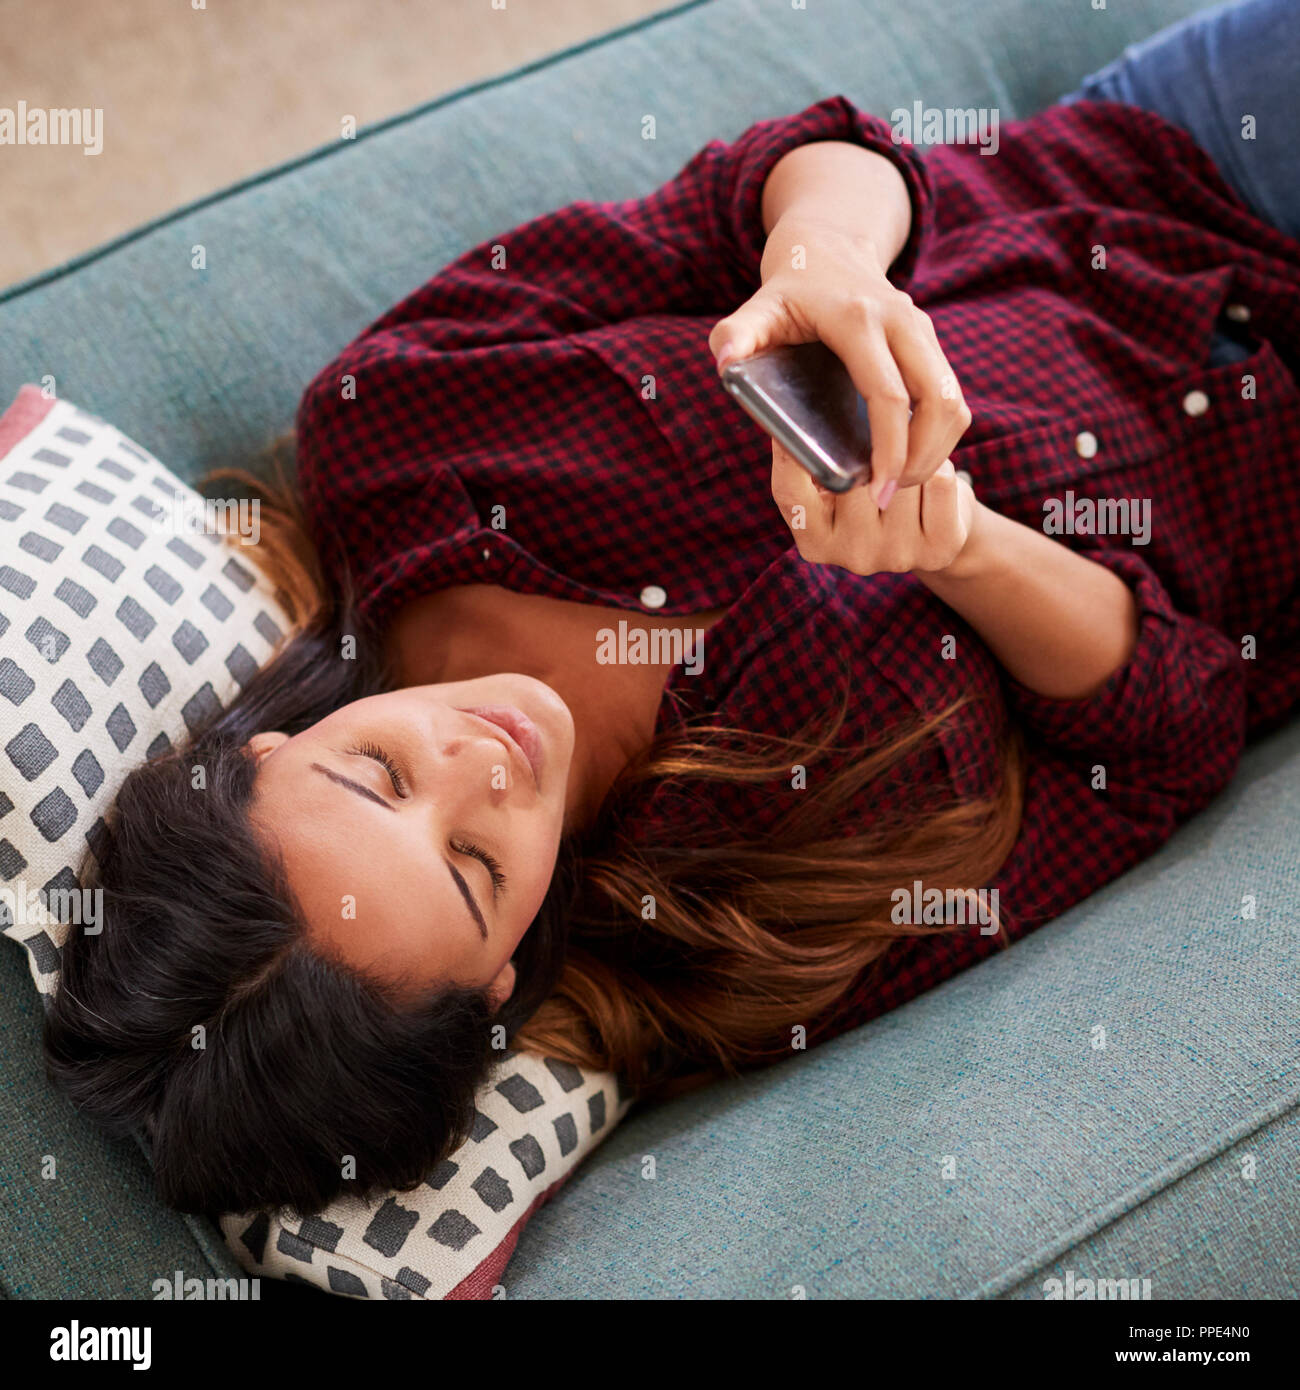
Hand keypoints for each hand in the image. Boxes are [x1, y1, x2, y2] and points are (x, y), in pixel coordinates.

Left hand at [709, 214, 969, 507]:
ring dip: (936, 449)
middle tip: (893, 494)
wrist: (827, 246)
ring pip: (953, 401)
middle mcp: (901, 321)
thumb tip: (725, 364)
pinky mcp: (931, 340)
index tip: (880, 490)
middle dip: (922, 457)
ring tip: (902, 481)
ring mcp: (922, 329)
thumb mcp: (756, 309)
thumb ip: (735, 335)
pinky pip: (950, 396)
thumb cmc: (786, 290)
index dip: (889, 448)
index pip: (888, 394)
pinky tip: (910, 457)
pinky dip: (939, 433)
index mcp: (858, 319)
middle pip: (938, 400)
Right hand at [770, 439, 978, 576]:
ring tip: (906, 468)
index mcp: (814, 540)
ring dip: (910, 455)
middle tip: (874, 454)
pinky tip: (931, 482)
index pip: (790, 492)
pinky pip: (940, 480)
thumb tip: (800, 410)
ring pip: (902, 472)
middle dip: (869, 450)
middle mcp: (851, 555)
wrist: (931, 533)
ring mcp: (896, 556)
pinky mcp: (938, 549)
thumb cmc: (872, 492)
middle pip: (857, 474)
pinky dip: (941, 467)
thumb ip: (818, 462)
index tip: (790, 422)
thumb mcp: (834, 486)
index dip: (789, 453)